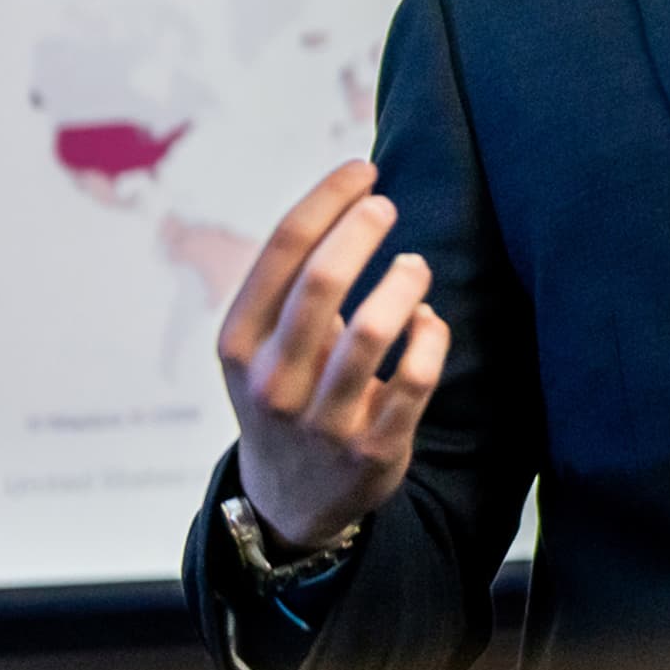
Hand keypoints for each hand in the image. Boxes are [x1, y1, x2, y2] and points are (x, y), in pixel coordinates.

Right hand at [215, 160, 449, 553]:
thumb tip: (352, 191)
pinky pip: (415, 378)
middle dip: (362, 229)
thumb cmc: (284, 390)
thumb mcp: (258, 344)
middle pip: (323, 282)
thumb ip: (291, 281)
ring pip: (373, 331)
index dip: (327, 198)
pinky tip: (428, 319)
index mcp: (239, 343)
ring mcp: (323, 419)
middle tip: (386, 205)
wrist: (288, 501)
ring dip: (403, 282)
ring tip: (414, 266)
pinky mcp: (373, 449)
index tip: (363, 168)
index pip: (282, 251)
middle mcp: (274, 381)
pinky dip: (431, 337)